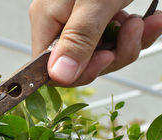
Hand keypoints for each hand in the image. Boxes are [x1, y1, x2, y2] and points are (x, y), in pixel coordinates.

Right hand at [29, 0, 161, 85]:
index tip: (104, 59)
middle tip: (133, 34)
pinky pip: (112, 41)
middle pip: (78, 64)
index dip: (77, 72)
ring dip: (129, 44)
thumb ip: (78, 39)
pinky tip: (149, 20)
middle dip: (112, 55)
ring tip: (145, 23)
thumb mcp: (96, 2)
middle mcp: (59, 23)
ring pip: (98, 55)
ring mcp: (79, 22)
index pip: (49, 67)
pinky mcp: (98, 19)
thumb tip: (60, 75)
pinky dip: (134, 35)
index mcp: (47, 19)